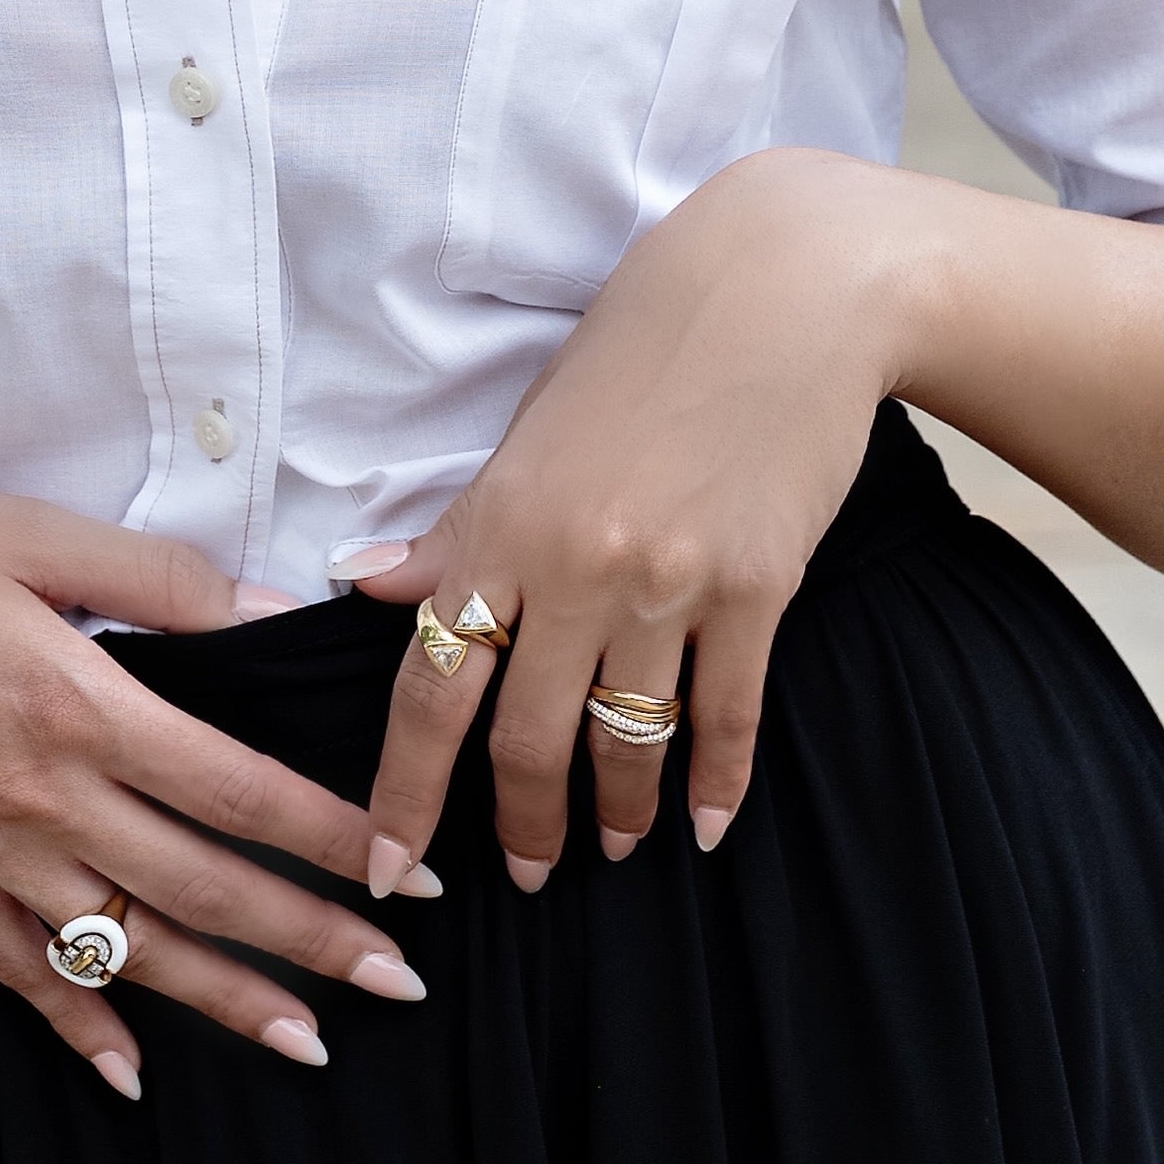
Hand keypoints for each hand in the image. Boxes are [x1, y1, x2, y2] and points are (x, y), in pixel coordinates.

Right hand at [0, 469, 431, 1098]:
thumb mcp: (26, 531)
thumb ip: (160, 579)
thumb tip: (274, 611)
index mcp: (74, 704)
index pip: (237, 790)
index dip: (331, 834)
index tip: (407, 869)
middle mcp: (34, 798)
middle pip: (200, 888)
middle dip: (310, 939)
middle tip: (401, 980)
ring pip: (123, 949)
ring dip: (222, 1000)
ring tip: (309, 1042)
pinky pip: (14, 970)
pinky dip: (76, 1026)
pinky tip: (130, 1074)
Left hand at [348, 150, 918, 893]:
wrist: (788, 287)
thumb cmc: (648, 342)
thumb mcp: (533, 425)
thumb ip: (461, 526)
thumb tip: (375, 583)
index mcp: (503, 523)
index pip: (430, 688)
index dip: (404, 794)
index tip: (391, 868)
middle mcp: (576, 566)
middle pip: (524, 741)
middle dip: (518, 829)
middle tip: (522, 875)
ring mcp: (670, 583)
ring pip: (625, 743)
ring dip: (613, 813)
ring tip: (610, 845)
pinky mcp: (757, 588)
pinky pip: (728, 718)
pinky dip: (717, 784)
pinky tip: (709, 823)